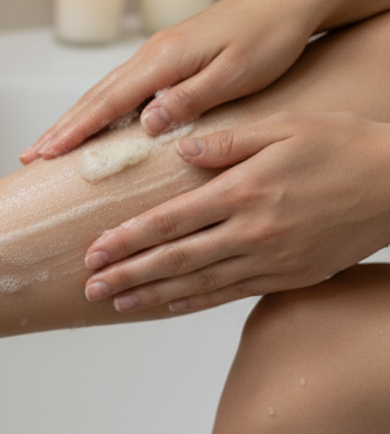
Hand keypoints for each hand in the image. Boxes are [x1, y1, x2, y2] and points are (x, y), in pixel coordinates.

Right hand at [20, 0, 319, 163]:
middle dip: (60, 129)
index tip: (44, 155)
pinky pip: (124, 88)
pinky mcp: (172, 57)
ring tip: (50, 145)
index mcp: (164, 59)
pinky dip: (101, 110)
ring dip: (75, 120)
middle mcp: (153, 54)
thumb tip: (144, 123)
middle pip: (95, 97)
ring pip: (106, 92)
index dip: (73, 132)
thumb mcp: (237, 73)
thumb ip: (190, 99)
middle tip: (28, 157)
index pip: (107, 102)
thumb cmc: (273, 35)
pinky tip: (95, 124)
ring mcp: (160, 54)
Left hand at [81, 112, 389, 312]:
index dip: (127, 240)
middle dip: (127, 274)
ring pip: (198, 284)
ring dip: (152, 295)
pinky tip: (168, 306)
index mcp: (243, 192)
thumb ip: (227, 142)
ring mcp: (271, 259)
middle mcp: (252, 232)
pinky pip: (232, 293)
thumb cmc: (342, 146)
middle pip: (175, 260)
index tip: (94, 251)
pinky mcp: (289, 276)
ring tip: (116, 303)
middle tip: (90, 287)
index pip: (169, 222)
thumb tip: (179, 149)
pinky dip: (196, 302)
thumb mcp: (284, 127)